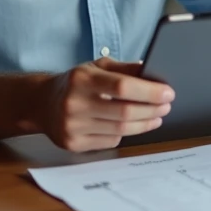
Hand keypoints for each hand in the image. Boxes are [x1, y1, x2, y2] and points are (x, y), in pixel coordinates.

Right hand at [38, 58, 174, 151]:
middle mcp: (74, 103)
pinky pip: (110, 141)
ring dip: (144, 123)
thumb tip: (155, 74)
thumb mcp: (96, 67)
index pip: (122, 86)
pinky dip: (126, 133)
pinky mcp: (73, 144)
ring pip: (120, 129)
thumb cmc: (76, 82)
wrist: (41, 104)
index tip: (168, 93)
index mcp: (82, 79)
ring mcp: (72, 126)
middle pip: (124, 111)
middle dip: (152, 109)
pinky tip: (134, 125)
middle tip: (167, 106)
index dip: (149, 92)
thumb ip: (125, 69)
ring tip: (157, 116)